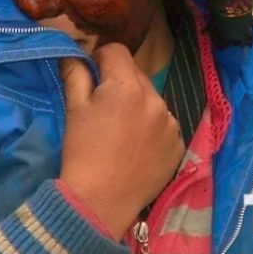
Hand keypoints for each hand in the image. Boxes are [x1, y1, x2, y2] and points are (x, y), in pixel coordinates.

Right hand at [59, 44, 184, 239]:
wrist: (99, 202)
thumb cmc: (82, 152)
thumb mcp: (74, 109)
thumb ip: (76, 74)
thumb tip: (74, 54)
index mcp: (128, 85)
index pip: (117, 51)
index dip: (101, 58)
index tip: (92, 74)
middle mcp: (155, 98)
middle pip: (136, 75)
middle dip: (120, 83)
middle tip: (104, 107)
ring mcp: (170, 122)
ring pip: (152, 100)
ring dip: (138, 105)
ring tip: (121, 131)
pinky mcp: (178, 143)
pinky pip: (164, 124)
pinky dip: (152, 128)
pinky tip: (136, 147)